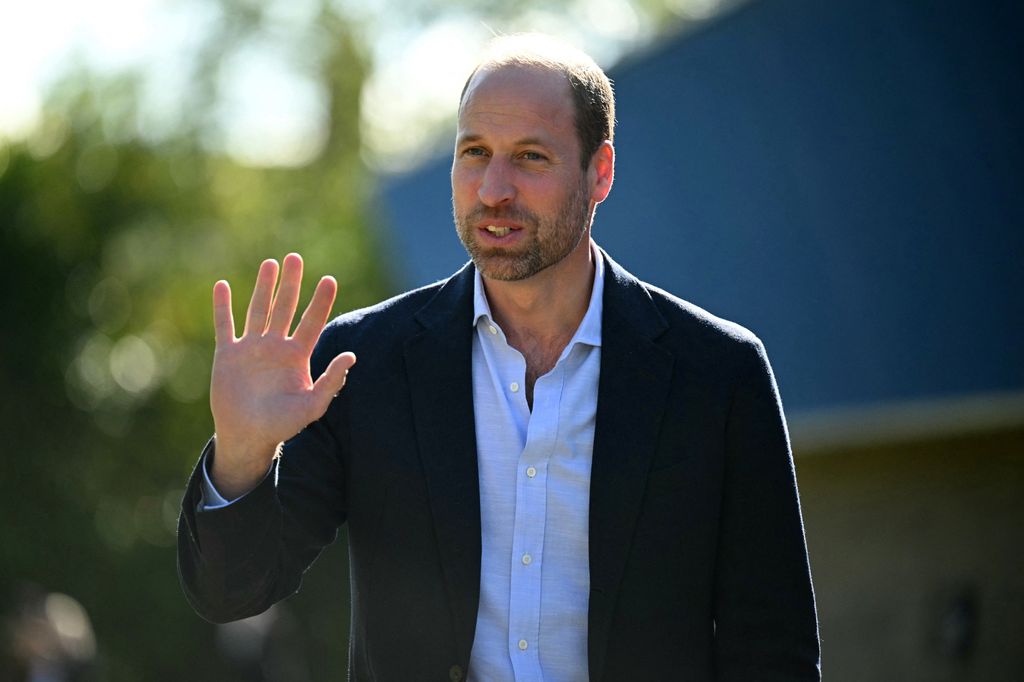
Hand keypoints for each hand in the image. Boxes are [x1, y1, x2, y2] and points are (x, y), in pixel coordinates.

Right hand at [209, 253, 355, 497]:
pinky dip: (223, 306)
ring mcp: (252, 348)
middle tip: (294, 258)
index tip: (329, 279)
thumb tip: (352, 356)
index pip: (312, 321)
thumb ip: (332, 381)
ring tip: (270, 263)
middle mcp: (276, 346)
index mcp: (298, 355)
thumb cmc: (283, 424)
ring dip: (264, 287)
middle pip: (285, 307)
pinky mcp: (228, 354)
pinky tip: (222, 286)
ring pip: (258, 310)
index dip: (320, 301)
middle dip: (291, 283)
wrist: (248, 436)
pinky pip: (225, 325)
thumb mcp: (313, 406)